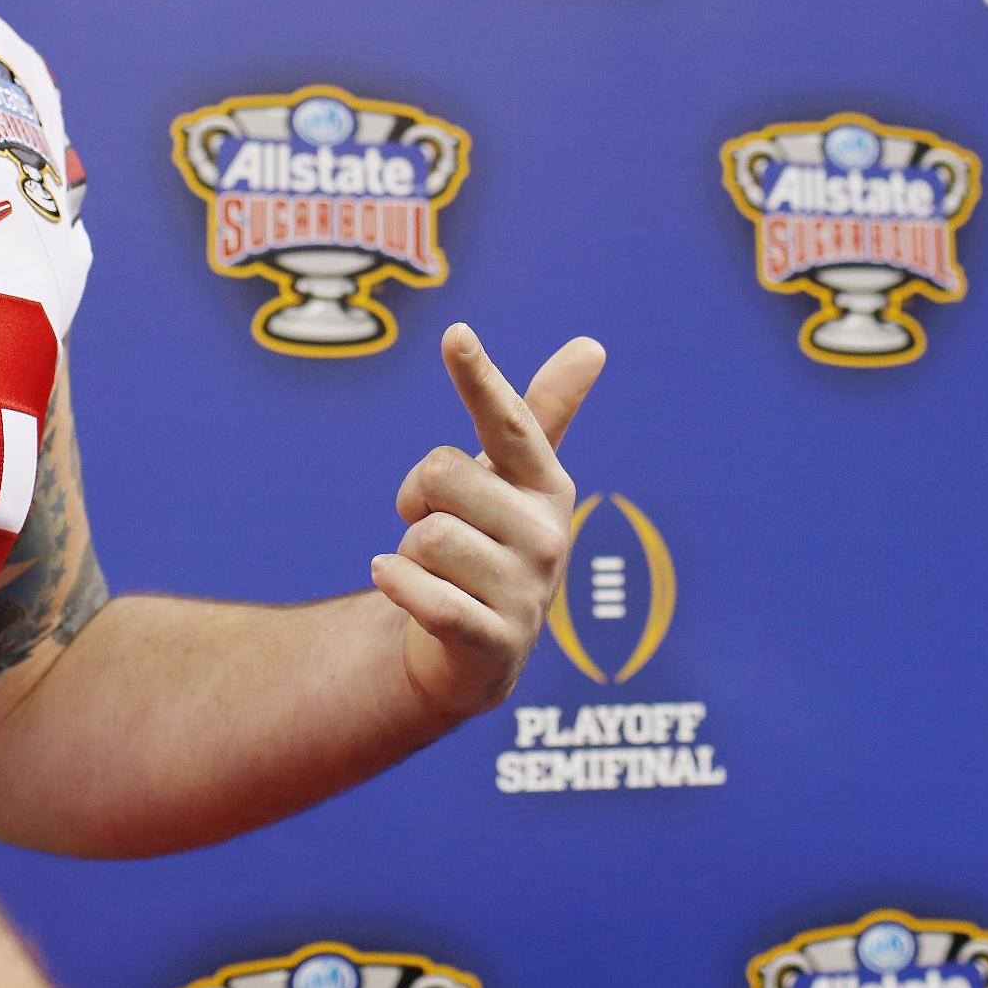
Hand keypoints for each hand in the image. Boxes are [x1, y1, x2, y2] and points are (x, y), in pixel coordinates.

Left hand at [371, 323, 604, 722]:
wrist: (475, 653)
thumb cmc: (488, 545)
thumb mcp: (513, 481)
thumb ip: (542, 414)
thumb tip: (593, 346)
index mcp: (547, 484)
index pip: (510, 422)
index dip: (479, 378)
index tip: (455, 334)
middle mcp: (547, 535)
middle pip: (439, 474)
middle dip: (415, 498)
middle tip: (433, 524)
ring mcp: (526, 592)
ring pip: (424, 536)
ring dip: (408, 551)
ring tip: (436, 571)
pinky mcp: (496, 643)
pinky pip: (423, 594)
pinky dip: (396, 582)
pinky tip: (394, 580)